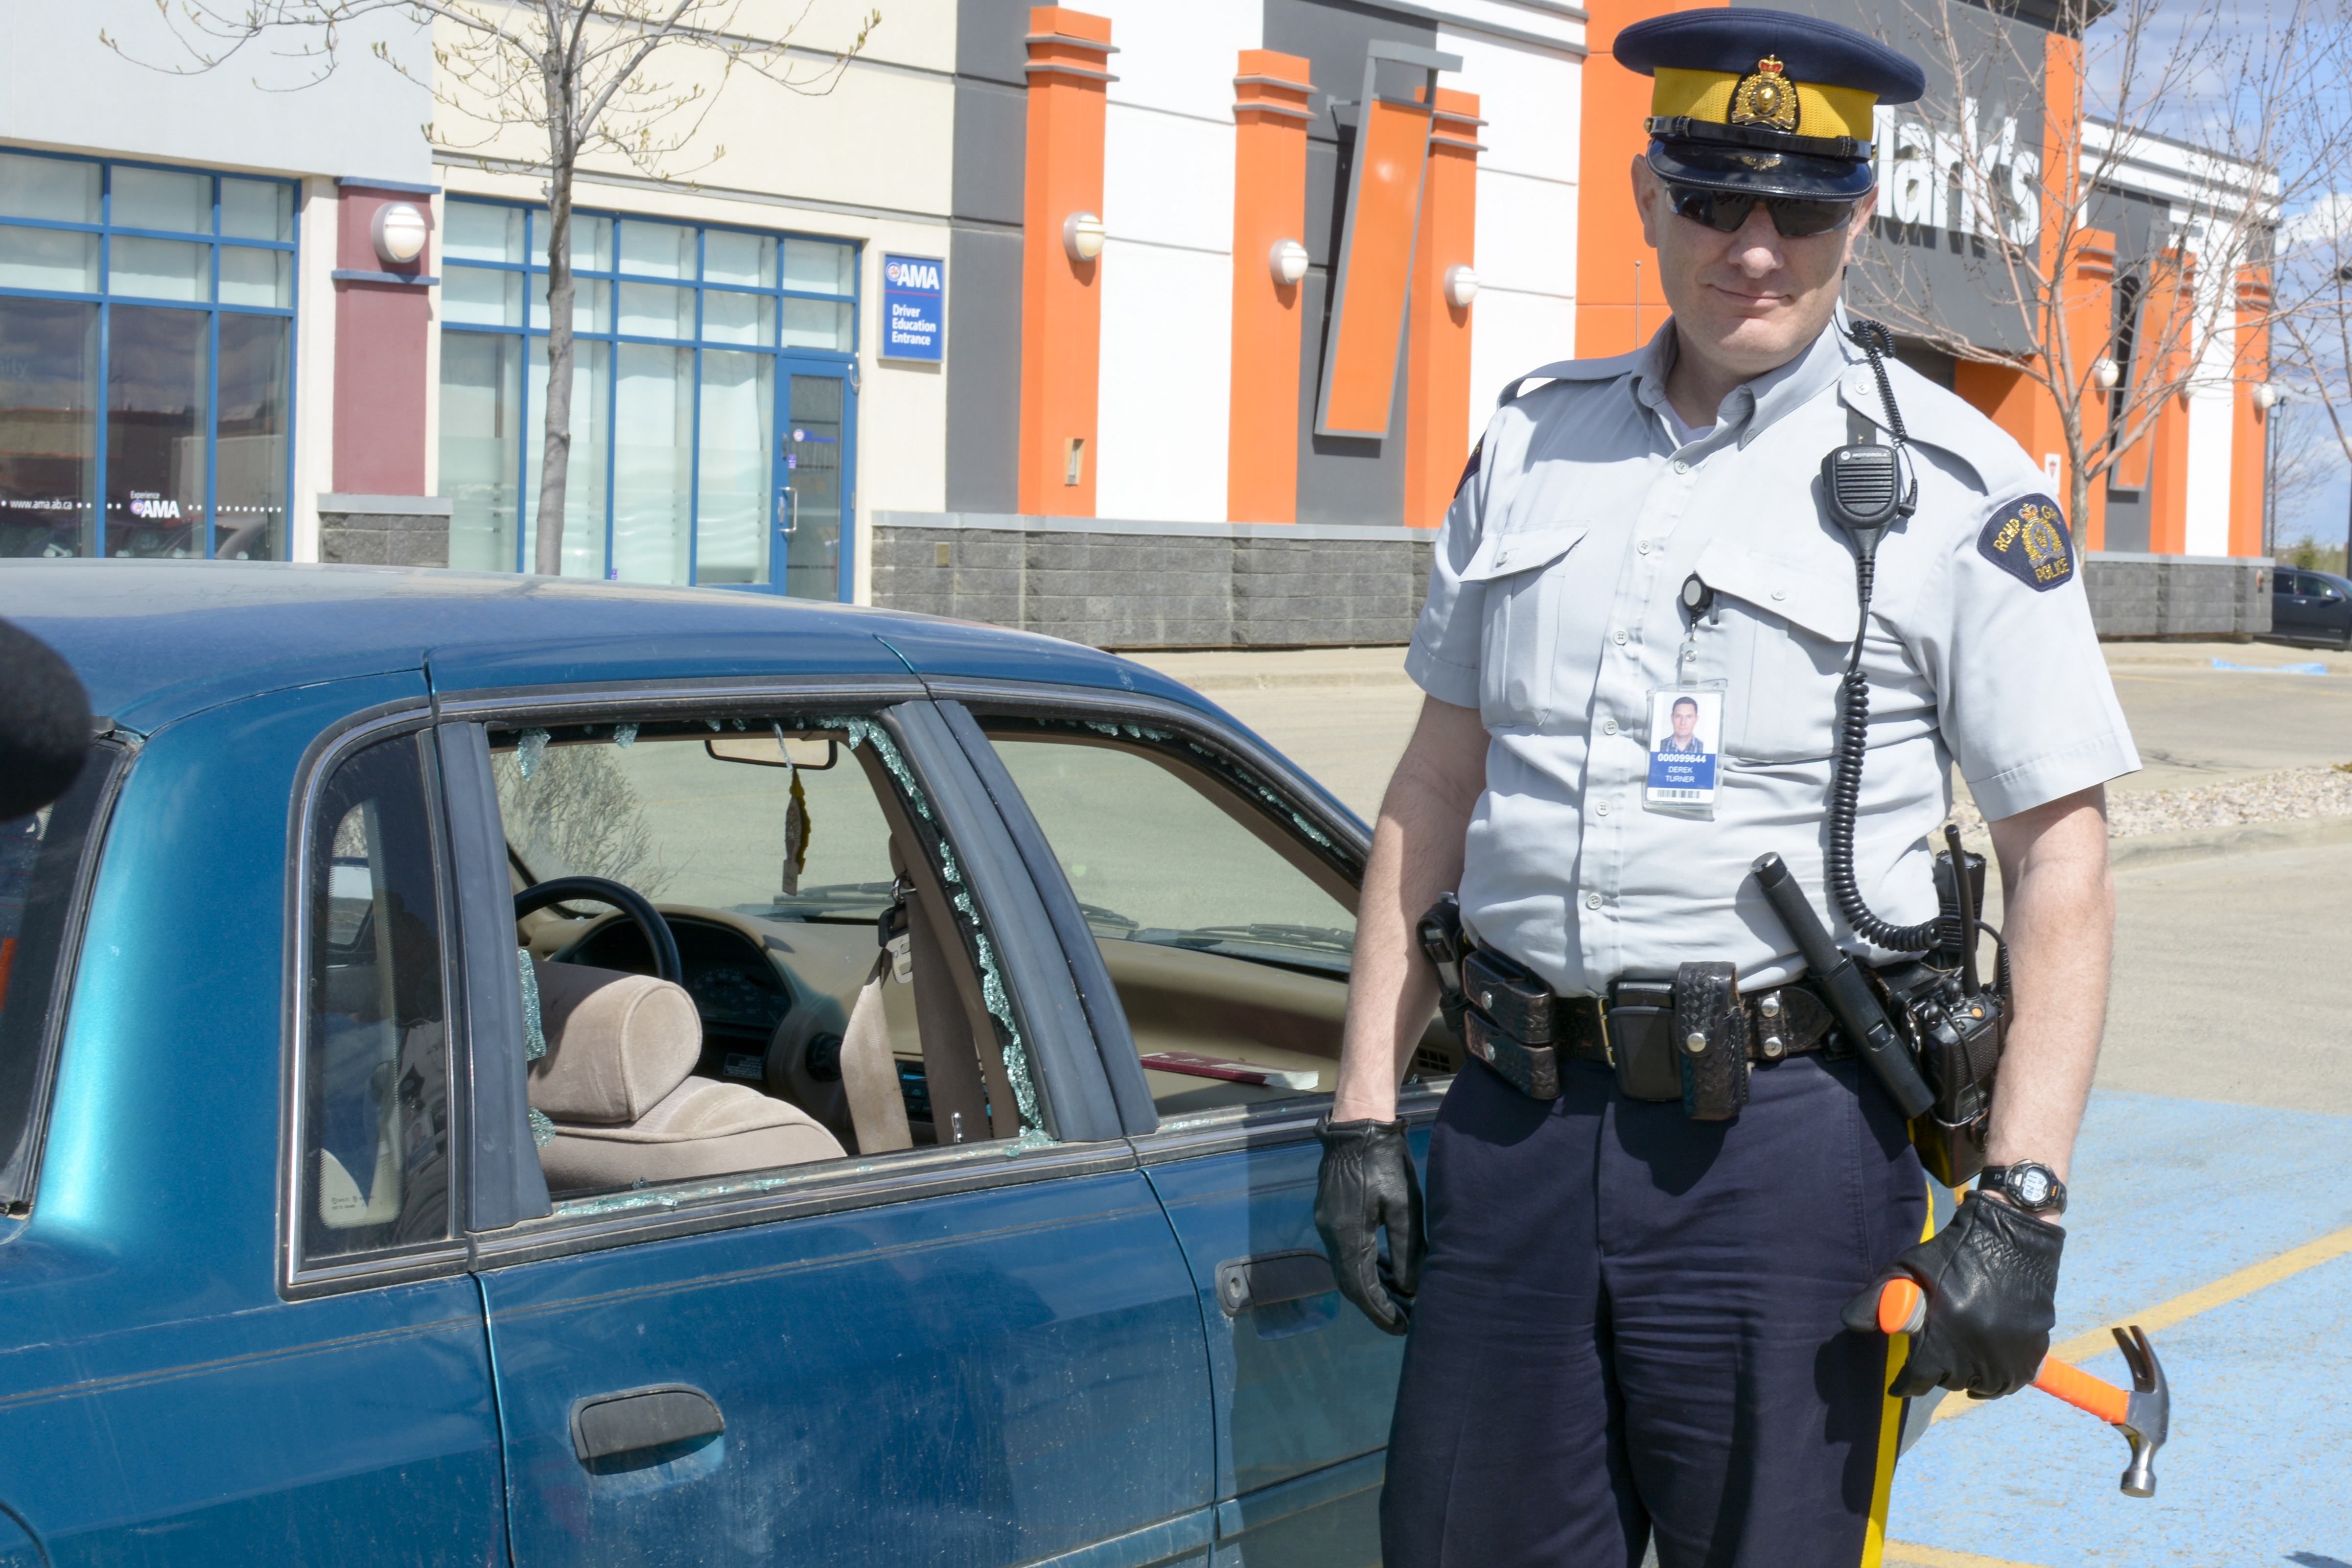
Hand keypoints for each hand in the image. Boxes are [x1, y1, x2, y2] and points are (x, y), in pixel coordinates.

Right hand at [1314, 1114, 1424, 1335]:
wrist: (1358, 1127)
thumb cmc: (1385, 1164)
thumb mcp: (1404, 1207)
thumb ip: (1406, 1251)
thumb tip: (1408, 1290)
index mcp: (1347, 1235)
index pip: (1360, 1288)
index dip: (1381, 1312)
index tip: (1402, 1328)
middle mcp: (1330, 1234)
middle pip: (1349, 1284)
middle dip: (1376, 1306)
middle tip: (1403, 1321)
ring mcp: (1326, 1223)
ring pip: (1346, 1269)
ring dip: (1370, 1288)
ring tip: (1399, 1301)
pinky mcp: (1330, 1214)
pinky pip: (1345, 1253)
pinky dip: (1363, 1268)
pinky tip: (1384, 1271)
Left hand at [1843, 1192, 2063, 1397]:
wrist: (2010, 1238)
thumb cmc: (1951, 1254)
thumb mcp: (1905, 1270)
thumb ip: (1876, 1300)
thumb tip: (1851, 1325)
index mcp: (1942, 1339)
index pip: (1918, 1380)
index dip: (1906, 1384)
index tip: (1900, 1386)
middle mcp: (1976, 1355)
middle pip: (1949, 1381)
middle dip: (1937, 1371)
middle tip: (1934, 1356)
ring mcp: (2008, 1356)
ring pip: (1980, 1386)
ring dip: (1967, 1377)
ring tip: (1959, 1359)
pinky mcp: (2034, 1352)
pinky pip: (2010, 1382)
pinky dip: (1996, 1380)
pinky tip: (1985, 1367)